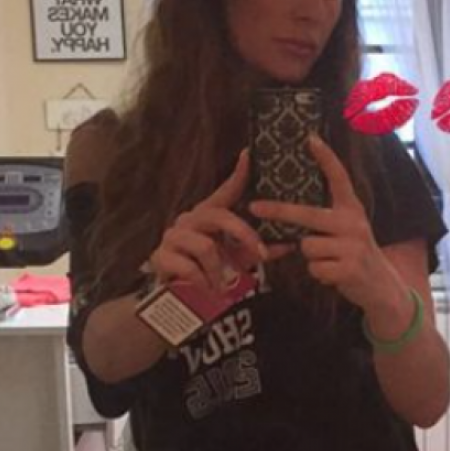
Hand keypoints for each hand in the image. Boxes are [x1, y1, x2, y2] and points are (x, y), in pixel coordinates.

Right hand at [148, 150, 266, 292]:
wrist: (176, 295)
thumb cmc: (208, 271)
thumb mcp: (237, 259)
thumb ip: (259, 250)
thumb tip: (288, 244)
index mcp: (207, 216)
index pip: (224, 193)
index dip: (237, 175)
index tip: (248, 155)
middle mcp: (189, 220)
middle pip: (218, 216)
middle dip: (243, 235)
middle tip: (261, 254)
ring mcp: (173, 237)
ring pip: (206, 247)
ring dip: (219, 270)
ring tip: (221, 284)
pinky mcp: (161, 257)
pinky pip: (190, 268)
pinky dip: (203, 282)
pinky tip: (204, 289)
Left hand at [250, 135, 401, 309]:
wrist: (382, 287)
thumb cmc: (356, 255)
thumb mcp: (349, 230)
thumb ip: (328, 219)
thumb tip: (292, 212)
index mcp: (352, 209)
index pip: (339, 178)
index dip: (326, 158)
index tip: (310, 139)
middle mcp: (354, 223)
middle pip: (308, 214)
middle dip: (279, 212)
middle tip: (255, 207)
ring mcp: (352, 246)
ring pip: (307, 246)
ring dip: (311, 257)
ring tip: (329, 261)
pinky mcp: (349, 268)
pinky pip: (314, 268)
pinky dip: (319, 274)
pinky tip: (334, 274)